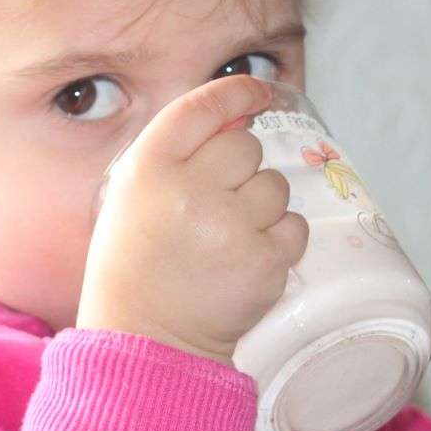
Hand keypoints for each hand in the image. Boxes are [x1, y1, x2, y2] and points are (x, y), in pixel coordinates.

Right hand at [77, 75, 307, 364]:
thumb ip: (182, 150)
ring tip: (227, 241)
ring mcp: (228, 228)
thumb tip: (248, 108)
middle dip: (240, 171)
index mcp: (147, 171)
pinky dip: (279, 241)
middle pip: (245, 146)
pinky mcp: (263, 263)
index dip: (233, 92)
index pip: (198, 109)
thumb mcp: (136, 196)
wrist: (149, 339)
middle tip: (216, 209)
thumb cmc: (140, 263)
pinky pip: (295, 227)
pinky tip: (246, 260)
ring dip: (261, 208)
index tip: (256, 92)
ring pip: (275, 186)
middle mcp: (188, 192)